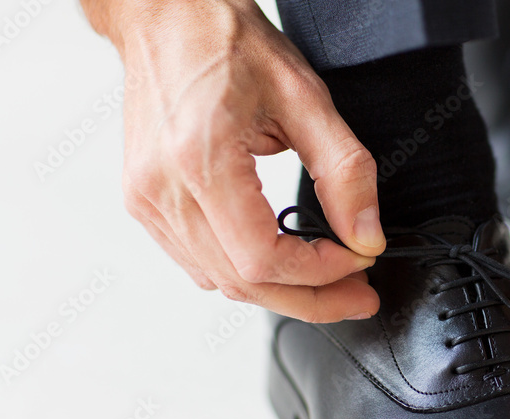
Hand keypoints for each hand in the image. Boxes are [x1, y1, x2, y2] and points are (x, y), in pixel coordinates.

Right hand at [85, 0, 384, 320]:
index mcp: (199, 161)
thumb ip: (344, 174)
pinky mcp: (144, 203)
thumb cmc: (226, 42)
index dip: (319, 275)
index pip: (262, 260)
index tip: (358, 263)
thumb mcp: (306, 99)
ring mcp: (147, 200)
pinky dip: (246, 273)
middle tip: (358, 297)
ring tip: (330, 281)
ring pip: (220, 283)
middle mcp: (162, 190)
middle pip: (243, 284)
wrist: (166, 17)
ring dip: (281, 292)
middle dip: (310, 300)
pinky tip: (282, 262)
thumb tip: (366, 237)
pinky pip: (199, 263)